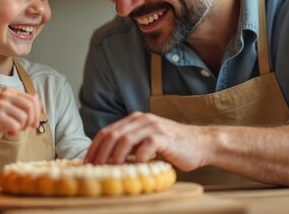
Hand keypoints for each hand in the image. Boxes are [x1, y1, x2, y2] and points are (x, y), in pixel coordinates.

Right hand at [0, 87, 41, 152]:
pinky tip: (7, 132)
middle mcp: (5, 95)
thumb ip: (25, 105)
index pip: (32, 99)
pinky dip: (14, 132)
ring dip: (21, 128)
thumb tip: (39, 101)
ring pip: (24, 118)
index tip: (34, 123)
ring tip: (13, 129)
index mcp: (10, 92)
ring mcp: (0, 105)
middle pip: (30, 107)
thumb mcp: (13, 111)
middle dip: (31, 121)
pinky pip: (16, 126)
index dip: (37, 113)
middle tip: (24, 128)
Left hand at [84, 112, 210, 170]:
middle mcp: (142, 119)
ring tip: (110, 170)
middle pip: (112, 135)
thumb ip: (131, 145)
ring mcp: (153, 127)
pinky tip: (134, 168)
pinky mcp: (164, 137)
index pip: (107, 131)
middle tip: (94, 169)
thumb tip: (107, 160)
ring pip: (125, 140)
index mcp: (135, 119)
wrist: (201, 143)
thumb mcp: (147, 141)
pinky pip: (144, 147)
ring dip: (114, 157)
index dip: (94, 147)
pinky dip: (136, 159)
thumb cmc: (173, 146)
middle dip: (100, 153)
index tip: (87, 162)